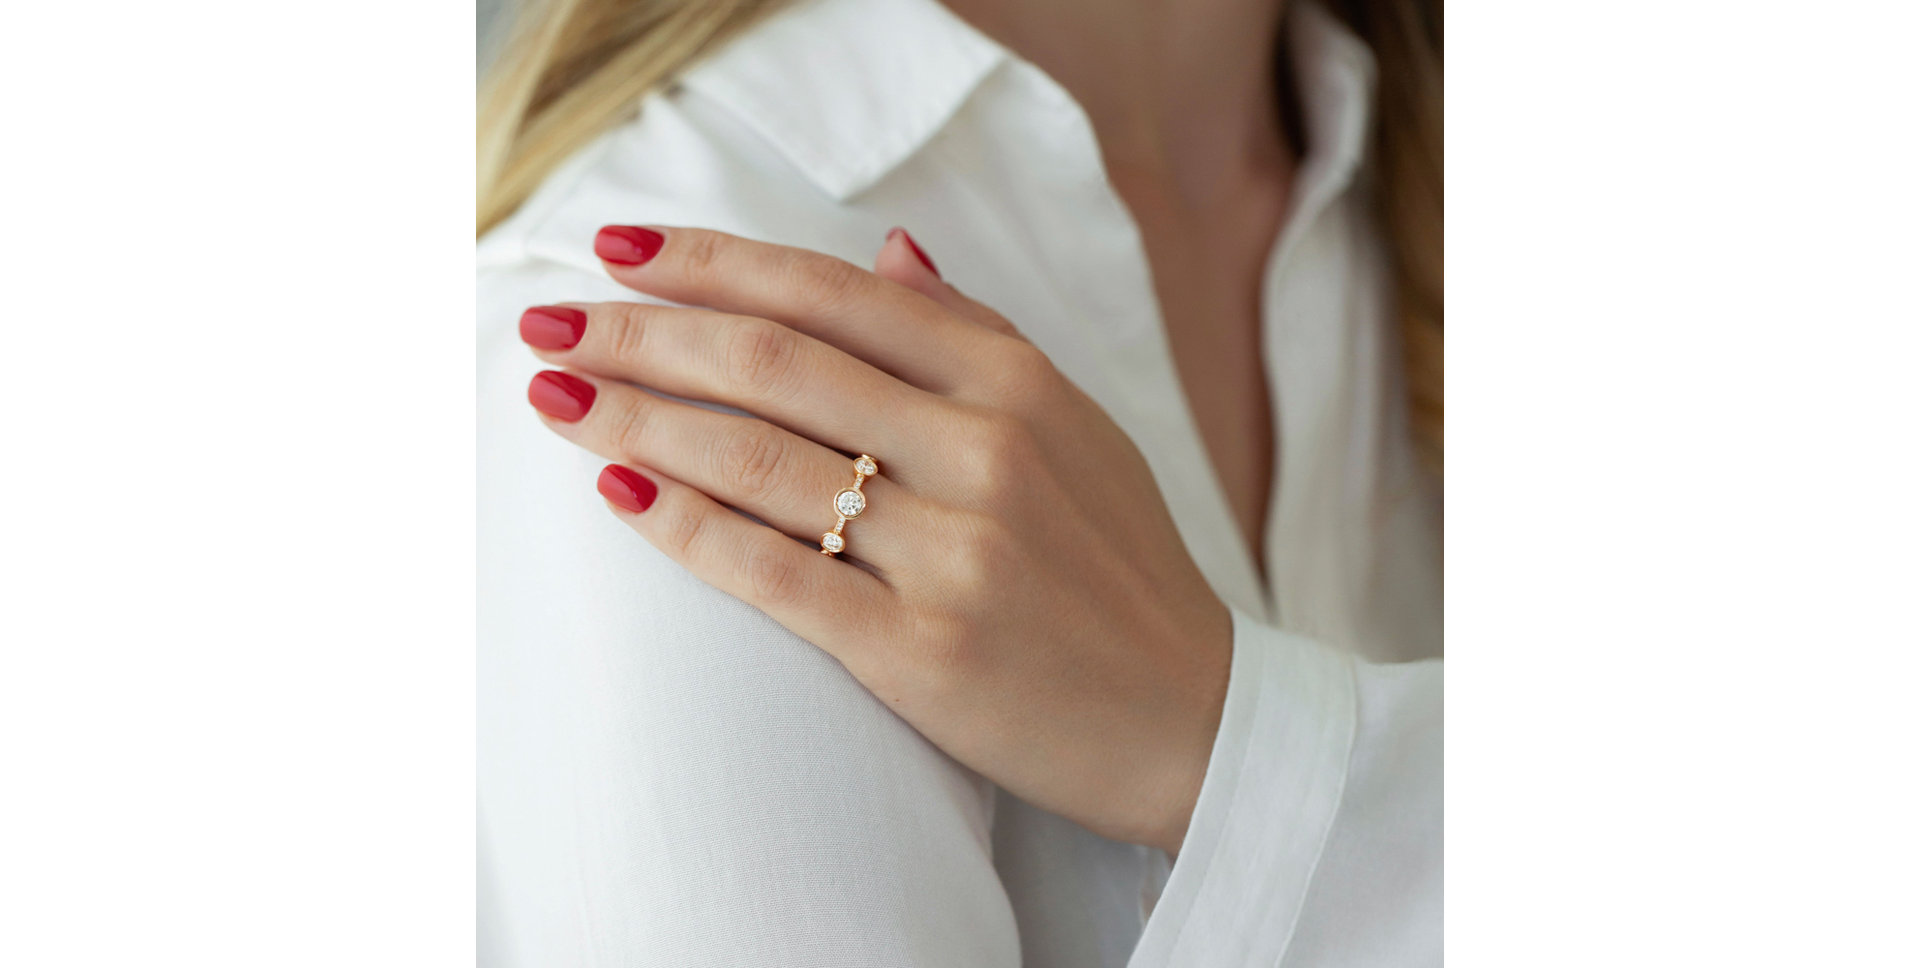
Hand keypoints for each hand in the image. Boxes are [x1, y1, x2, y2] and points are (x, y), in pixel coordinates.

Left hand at [519, 225, 1231, 853]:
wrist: (1191, 719)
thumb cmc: (1121, 566)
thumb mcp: (1078, 424)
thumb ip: (978, 334)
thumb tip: (886, 248)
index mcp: (1016, 383)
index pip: (833, 294)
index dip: (714, 264)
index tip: (621, 251)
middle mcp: (985, 451)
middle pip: (775, 363)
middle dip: (644, 335)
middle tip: (550, 325)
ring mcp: (956, 552)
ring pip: (760, 459)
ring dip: (638, 421)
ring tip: (555, 398)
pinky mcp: (923, 652)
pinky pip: (777, 575)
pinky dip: (688, 529)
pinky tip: (619, 495)